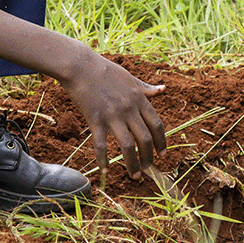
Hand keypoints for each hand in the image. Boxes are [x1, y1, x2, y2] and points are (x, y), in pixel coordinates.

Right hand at [59, 51, 167, 177]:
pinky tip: (106, 170)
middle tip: (148, 169)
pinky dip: (104, 159)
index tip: (163, 154)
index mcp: (139, 98)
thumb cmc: (105, 70)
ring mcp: (112, 116)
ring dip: (133, 164)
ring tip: (135, 175)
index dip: (162, 142)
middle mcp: (129, 109)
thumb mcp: (130, 78)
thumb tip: (163, 89)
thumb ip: (146, 88)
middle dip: (149, 157)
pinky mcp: (95, 120)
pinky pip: (101, 145)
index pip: (156, 125)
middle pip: (145, 139)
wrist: (80, 66)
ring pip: (128, 146)